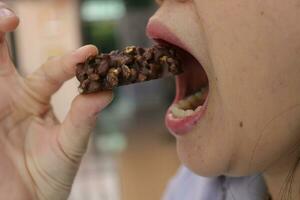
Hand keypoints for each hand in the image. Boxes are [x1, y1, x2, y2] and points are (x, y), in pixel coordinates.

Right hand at [0, 3, 112, 199]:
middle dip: (1, 32)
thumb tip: (108, 91)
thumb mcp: (70, 144)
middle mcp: (11, 98)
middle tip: (10, 14)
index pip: (51, 72)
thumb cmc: (50, 176)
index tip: (90, 52)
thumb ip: (84, 117)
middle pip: (1, 57)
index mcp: (34, 100)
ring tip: (1, 18)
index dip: (68, 62)